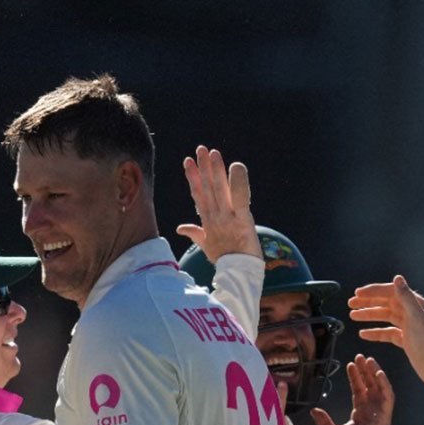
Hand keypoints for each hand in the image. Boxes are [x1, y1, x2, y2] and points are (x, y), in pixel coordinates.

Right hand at [177, 145, 260, 261]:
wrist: (236, 275)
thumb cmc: (224, 260)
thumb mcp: (207, 246)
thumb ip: (195, 233)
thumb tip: (181, 228)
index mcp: (207, 222)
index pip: (198, 195)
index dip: (193, 178)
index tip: (188, 161)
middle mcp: (215, 218)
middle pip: (207, 188)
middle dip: (204, 167)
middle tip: (201, 149)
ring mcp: (227, 219)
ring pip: (220, 190)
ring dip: (216, 170)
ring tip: (213, 153)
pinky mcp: (242, 221)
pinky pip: (241, 198)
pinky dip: (239, 181)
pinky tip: (236, 165)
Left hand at [309, 354, 393, 424]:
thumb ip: (324, 422)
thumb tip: (313, 410)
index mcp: (360, 414)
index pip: (358, 390)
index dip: (355, 377)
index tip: (350, 364)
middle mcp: (370, 411)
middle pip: (369, 385)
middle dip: (365, 370)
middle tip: (359, 355)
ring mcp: (379, 413)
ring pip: (379, 387)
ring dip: (375, 373)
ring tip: (369, 359)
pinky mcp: (385, 416)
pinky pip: (387, 397)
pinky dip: (385, 384)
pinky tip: (379, 372)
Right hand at [346, 276, 423, 392]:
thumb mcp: (418, 318)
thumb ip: (407, 297)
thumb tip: (397, 278)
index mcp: (417, 305)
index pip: (392, 292)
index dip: (374, 292)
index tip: (357, 293)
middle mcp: (413, 313)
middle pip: (387, 303)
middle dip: (368, 302)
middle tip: (351, 304)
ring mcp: (410, 327)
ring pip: (386, 317)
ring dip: (369, 316)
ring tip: (353, 316)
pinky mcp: (407, 340)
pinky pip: (388, 333)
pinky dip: (375, 333)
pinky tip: (363, 334)